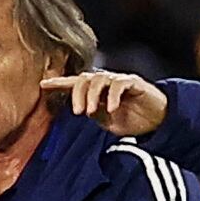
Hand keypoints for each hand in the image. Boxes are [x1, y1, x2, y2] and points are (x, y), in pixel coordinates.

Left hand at [41, 71, 167, 136]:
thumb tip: (79, 110)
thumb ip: (92, 113)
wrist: (157, 121)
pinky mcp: (134, 83)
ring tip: (90, 111)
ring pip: (99, 79)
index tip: (42, 85)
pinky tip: (111, 108)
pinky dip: (113, 96)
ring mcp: (119, 80)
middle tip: (77, 112)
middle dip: (77, 94)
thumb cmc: (130, 120)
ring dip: (92, 96)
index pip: (75, 83)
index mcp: (96, 91)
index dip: (59, 83)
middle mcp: (106, 82)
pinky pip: (119, 84)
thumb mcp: (106, 120)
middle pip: (85, 79)